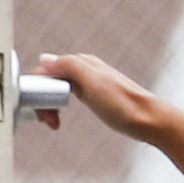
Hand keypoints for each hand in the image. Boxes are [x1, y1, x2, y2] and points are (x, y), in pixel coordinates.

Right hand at [34, 53, 157, 141]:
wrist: (148, 120)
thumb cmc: (124, 105)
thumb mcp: (94, 83)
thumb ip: (69, 67)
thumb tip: (44, 59)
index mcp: (81, 63)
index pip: (45, 70)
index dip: (35, 90)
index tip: (39, 111)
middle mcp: (82, 69)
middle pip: (47, 80)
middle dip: (40, 101)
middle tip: (49, 121)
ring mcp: (86, 82)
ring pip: (54, 90)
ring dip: (47, 107)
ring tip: (54, 124)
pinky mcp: (90, 95)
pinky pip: (63, 96)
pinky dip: (55, 108)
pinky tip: (59, 119)